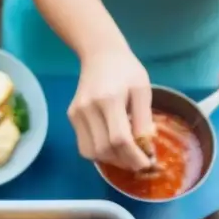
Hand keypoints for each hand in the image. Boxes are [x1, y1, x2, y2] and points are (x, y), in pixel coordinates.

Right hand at [69, 45, 154, 171]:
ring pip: (90, 152)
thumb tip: (146, 147)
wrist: (100, 54)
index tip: (146, 164)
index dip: (133, 156)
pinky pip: (83, 145)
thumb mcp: (142, 90)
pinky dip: (99, 153)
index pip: (119, 139)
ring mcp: (77, 113)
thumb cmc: (126, 70)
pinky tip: (111, 148)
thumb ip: (143, 119)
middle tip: (137, 163)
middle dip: (123, 161)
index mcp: (109, 99)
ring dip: (109, 160)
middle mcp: (89, 108)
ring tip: (125, 157)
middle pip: (104, 149)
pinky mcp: (72, 116)